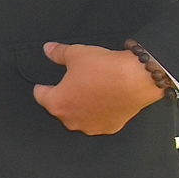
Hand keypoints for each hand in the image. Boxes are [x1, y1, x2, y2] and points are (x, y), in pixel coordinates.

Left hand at [32, 42, 166, 135]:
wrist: (138, 79)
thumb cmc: (105, 69)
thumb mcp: (75, 54)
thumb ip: (58, 53)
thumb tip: (48, 49)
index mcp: (58, 103)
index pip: (40, 96)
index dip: (42, 87)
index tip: (43, 85)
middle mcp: (72, 120)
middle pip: (60, 108)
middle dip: (64, 96)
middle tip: (72, 83)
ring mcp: (91, 126)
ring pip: (79, 116)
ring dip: (81, 106)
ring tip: (89, 90)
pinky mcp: (109, 128)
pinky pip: (97, 120)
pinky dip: (98, 112)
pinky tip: (103, 100)